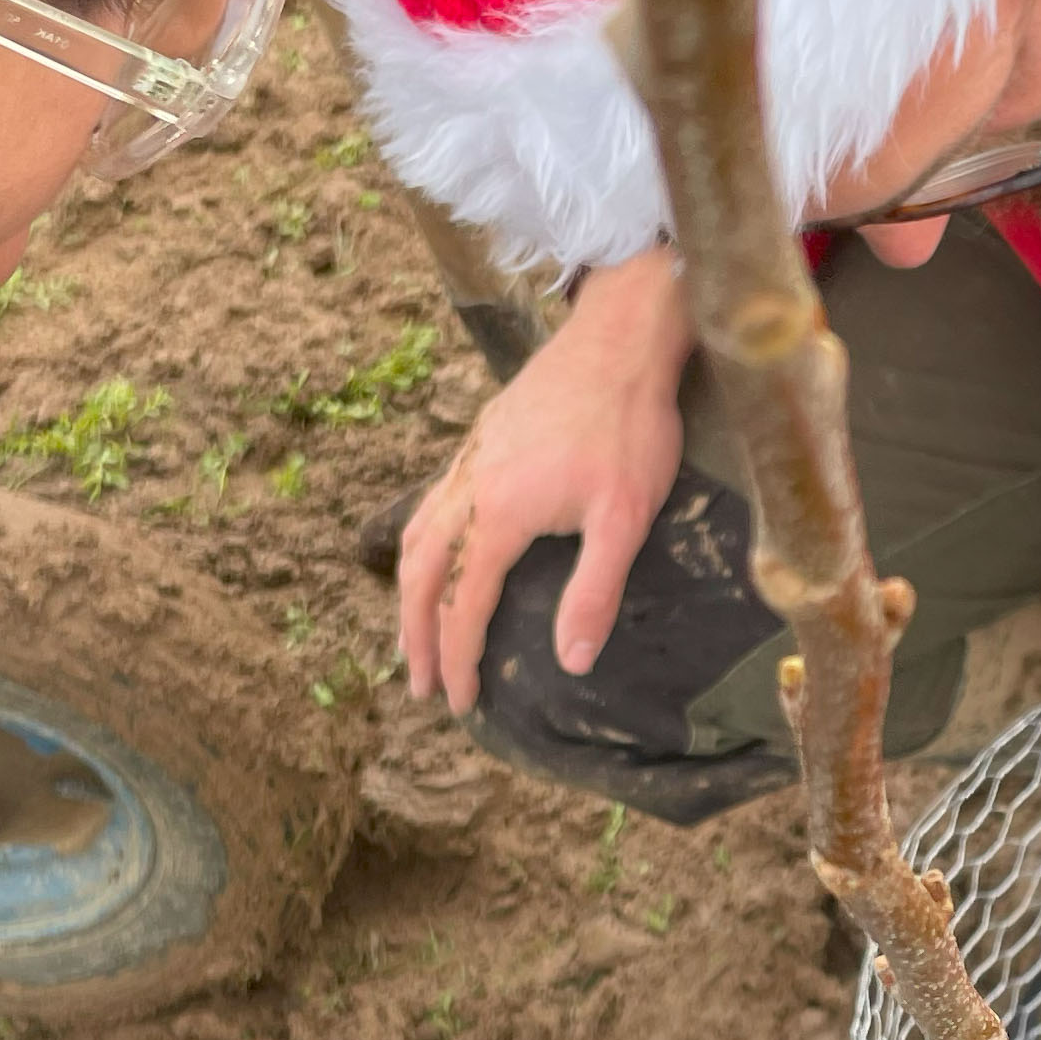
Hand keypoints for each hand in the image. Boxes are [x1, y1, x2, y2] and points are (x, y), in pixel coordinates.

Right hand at [399, 249, 691, 710]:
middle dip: (416, 634)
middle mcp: (470, 487)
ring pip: (417, 535)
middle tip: (420, 684)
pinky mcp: (481, 439)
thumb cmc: (630, 427)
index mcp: (500, 514)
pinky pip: (431, 502)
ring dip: (409, 590)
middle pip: (421, 574)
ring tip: (413, 631)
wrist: (621, 338)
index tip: (459, 701)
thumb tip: (572, 662)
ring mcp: (469, 459)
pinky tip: (438, 553)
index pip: (465, 604)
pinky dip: (420, 544)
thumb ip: (594, 592)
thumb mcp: (625, 518)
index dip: (459, 658)